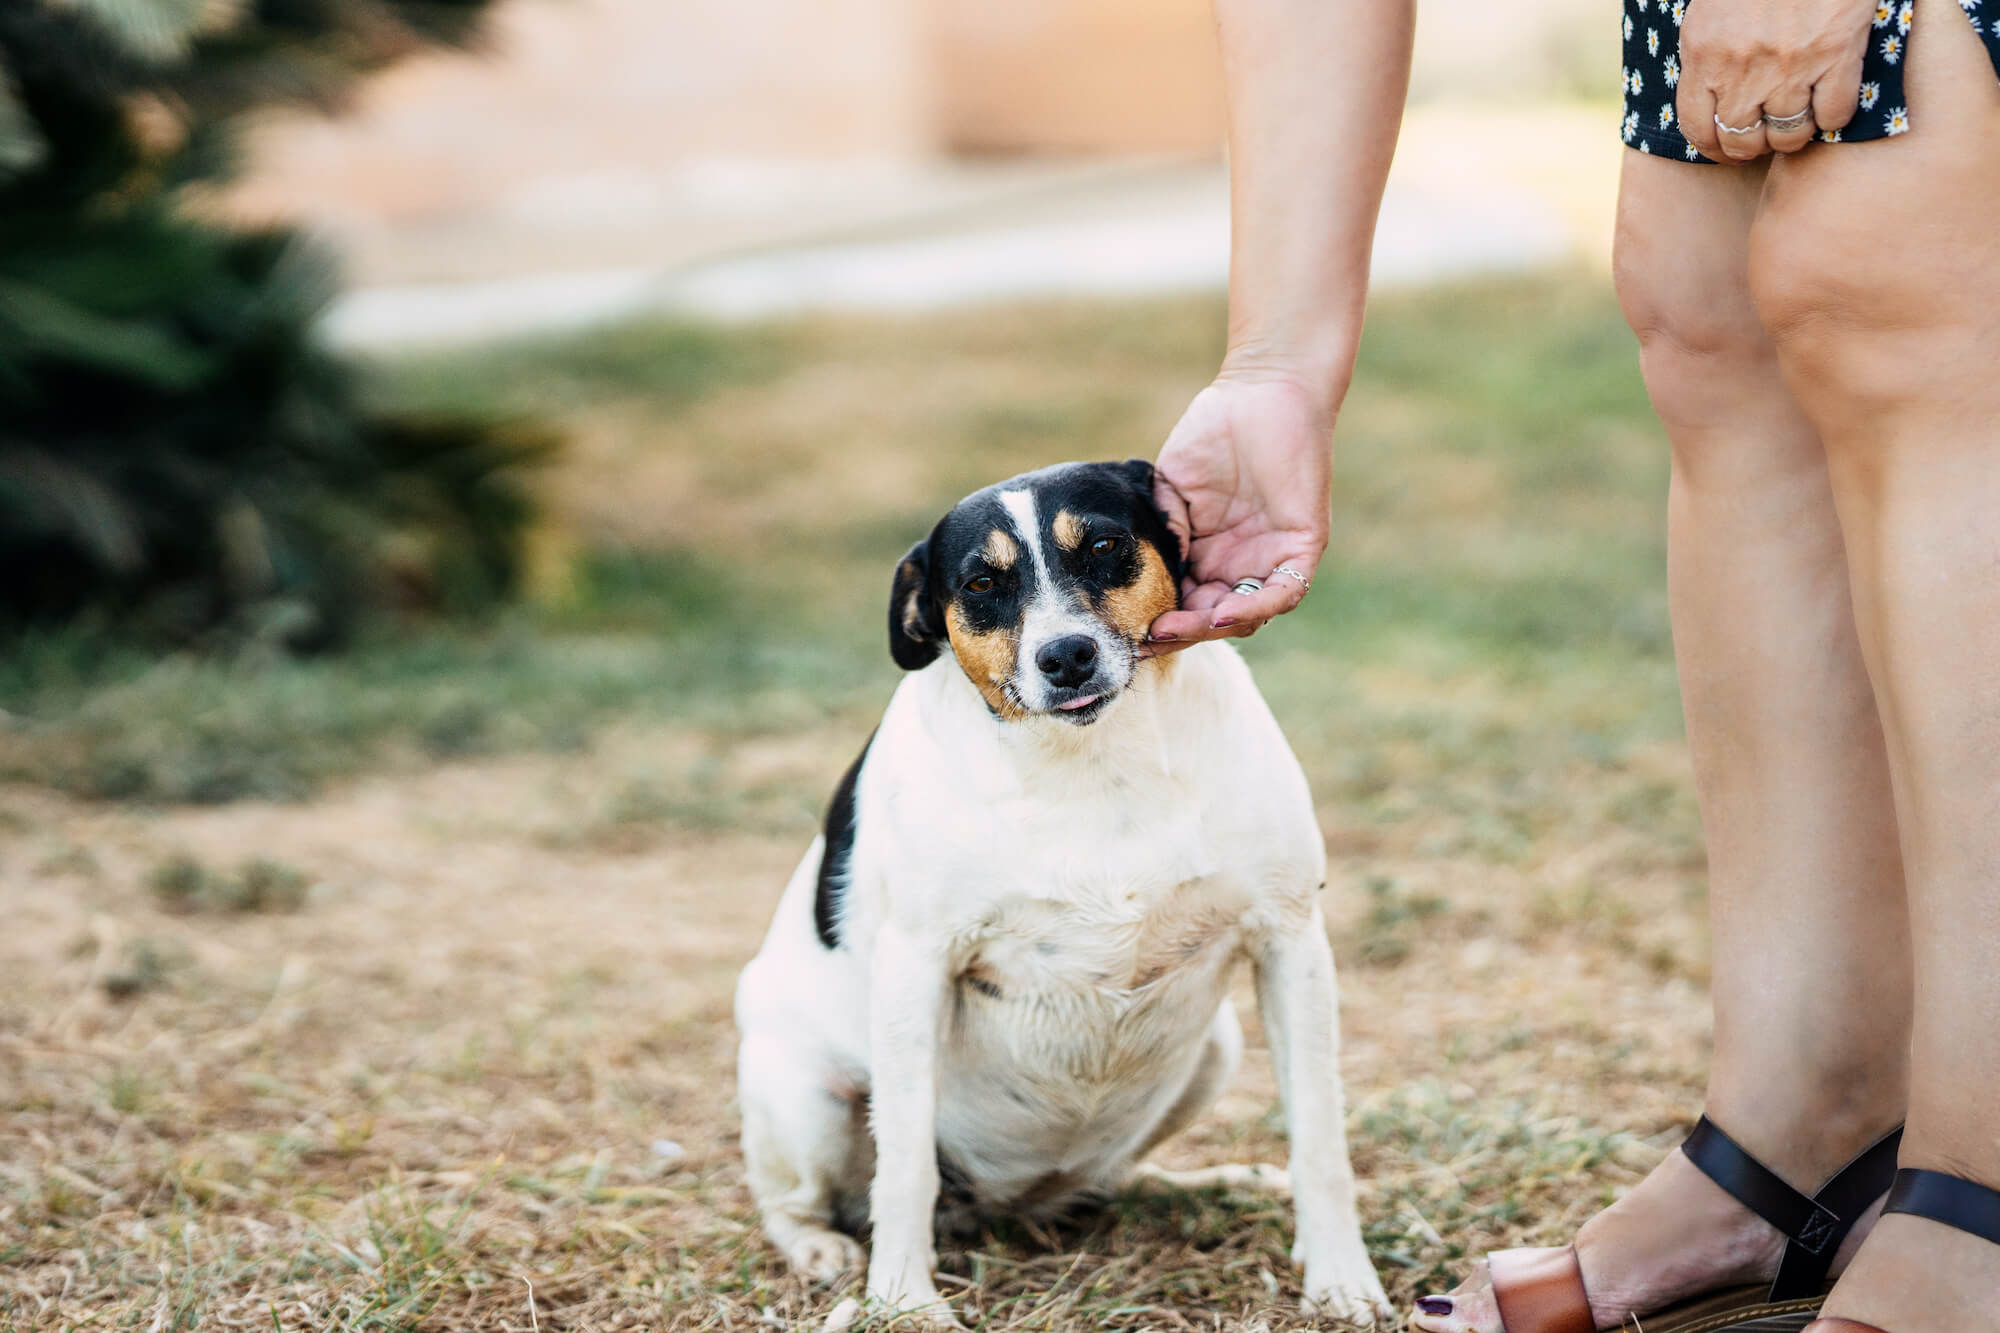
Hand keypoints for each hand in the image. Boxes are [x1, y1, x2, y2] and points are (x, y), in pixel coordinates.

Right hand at [1145, 373, 1332, 654]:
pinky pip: (1283, 592)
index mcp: (1208, 556)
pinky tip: (1221, 613)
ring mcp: (1272, 559)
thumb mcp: (1172, 486)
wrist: (1263, 391)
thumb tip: (1155, 568)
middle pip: (1212, 619)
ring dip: (1210, 628)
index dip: (1157, 620)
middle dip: (1179, 634)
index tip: (1126, 630)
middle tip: (1146, 640)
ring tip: (1174, 629)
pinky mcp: (1302, 548)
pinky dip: (1252, 607)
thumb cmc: (1215, 432)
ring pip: (1246, 614)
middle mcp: (1240, 565)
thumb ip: (1163, 526)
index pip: (1184, 602)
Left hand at [1678, 0, 1875, 160]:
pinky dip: (1832, 119)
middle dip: (1751, 147)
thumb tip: (1712, 99)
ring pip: (1788, 134)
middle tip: (1763, 138)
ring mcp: (1791, 65)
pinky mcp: (1837, 54)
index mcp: (1703, 55)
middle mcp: (1742, 68)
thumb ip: (1707, 55)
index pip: (1697, 128)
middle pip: (1742, 141)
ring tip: (1796, 122)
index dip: (1713, 149)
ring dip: (1792, 136)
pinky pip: (1834, 115)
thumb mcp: (1711, 12)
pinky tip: (1828, 104)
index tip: (1725, 150)